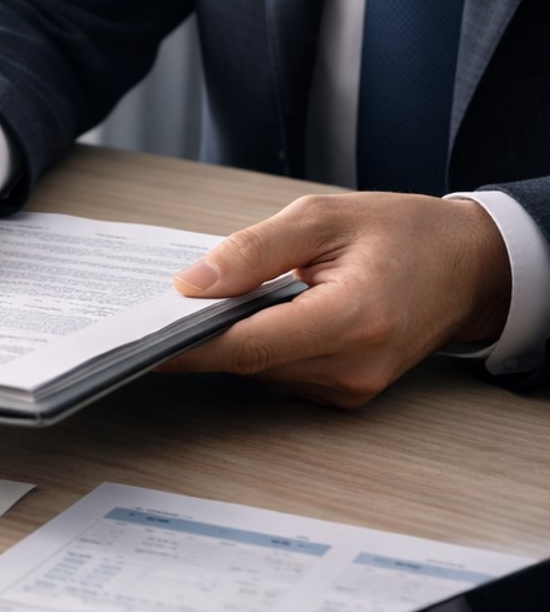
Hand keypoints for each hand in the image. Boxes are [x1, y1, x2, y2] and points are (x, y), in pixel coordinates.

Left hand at [158, 193, 510, 407]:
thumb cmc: (404, 234)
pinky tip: (258, 316)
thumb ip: (253, 250)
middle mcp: (354, 366)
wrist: (470, 267)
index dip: (189, 345)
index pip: (250, 345)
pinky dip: (260, 346)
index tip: (142, 338)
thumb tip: (193, 283)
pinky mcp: (348, 393)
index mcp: (353, 318)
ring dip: (231, 339)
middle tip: (160, 309)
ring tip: (214, 302)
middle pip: (249, 361)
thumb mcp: (323, 219)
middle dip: (201, 335)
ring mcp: (353, 387)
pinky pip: (282, 373)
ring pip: (261, 370)